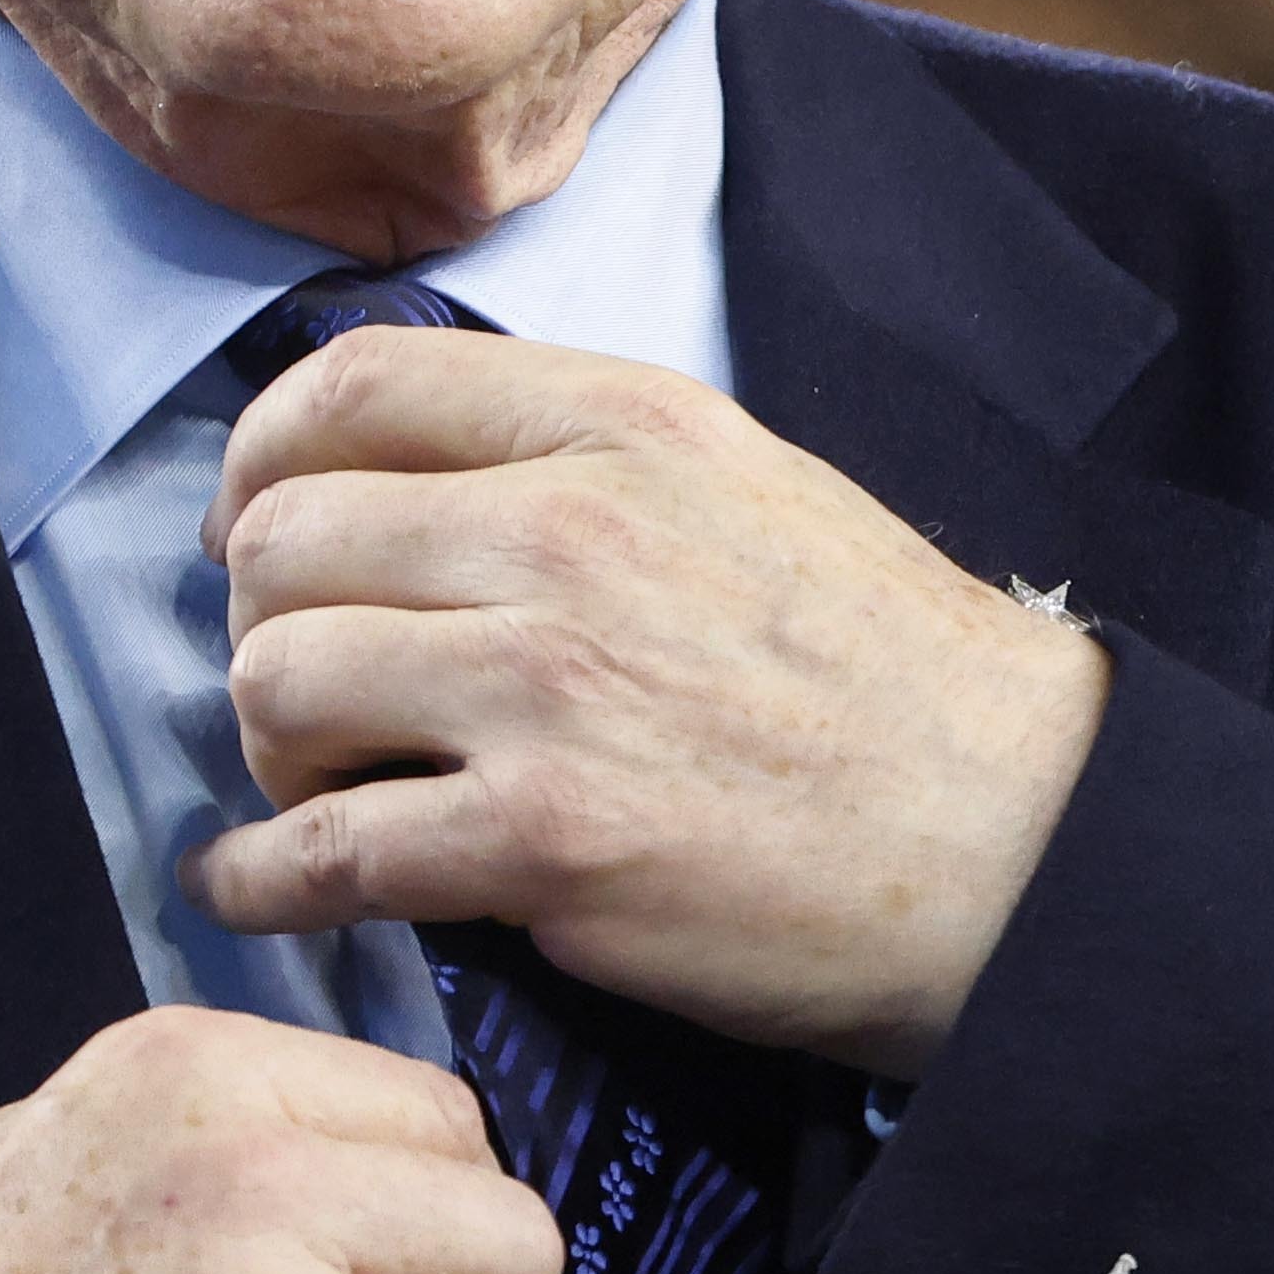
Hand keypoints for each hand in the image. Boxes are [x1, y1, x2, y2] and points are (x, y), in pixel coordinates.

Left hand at [199, 327, 1116, 1078]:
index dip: (264, 460)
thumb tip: (424, 484)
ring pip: (276, 679)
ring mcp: (548, 687)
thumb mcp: (752, 485)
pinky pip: (317, 852)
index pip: (353, 384)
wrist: (1019, 837)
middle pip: (287, 538)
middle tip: (308, 684)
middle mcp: (568, 531)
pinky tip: (254, 889)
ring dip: (272, 745)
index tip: (254, 524)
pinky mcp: (543, 841)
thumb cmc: (895, 677)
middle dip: (263, 618)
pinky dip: (253, 880)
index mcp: (623, 428)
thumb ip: (590, 463)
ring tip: (324, 784)